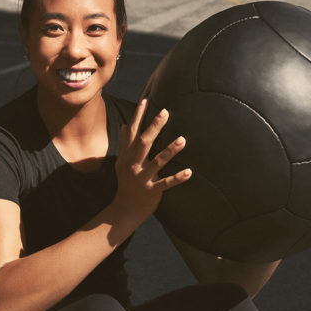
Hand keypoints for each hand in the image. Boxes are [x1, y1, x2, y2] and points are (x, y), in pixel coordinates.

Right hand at [113, 99, 191, 222]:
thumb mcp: (121, 162)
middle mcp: (133, 165)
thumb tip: (124, 125)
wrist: (125, 209)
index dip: (138, 117)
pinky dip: (177, 178)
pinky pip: (165, 184)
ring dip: (169, 150)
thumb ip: (124, 144)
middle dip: (153, 127)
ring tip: (182, 139)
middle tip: (165, 112)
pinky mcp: (151, 191)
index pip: (132, 132)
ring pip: (157, 162)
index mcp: (127, 156)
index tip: (146, 100)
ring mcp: (142, 178)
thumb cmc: (126, 183)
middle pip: (143, 142)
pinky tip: (189, 172)